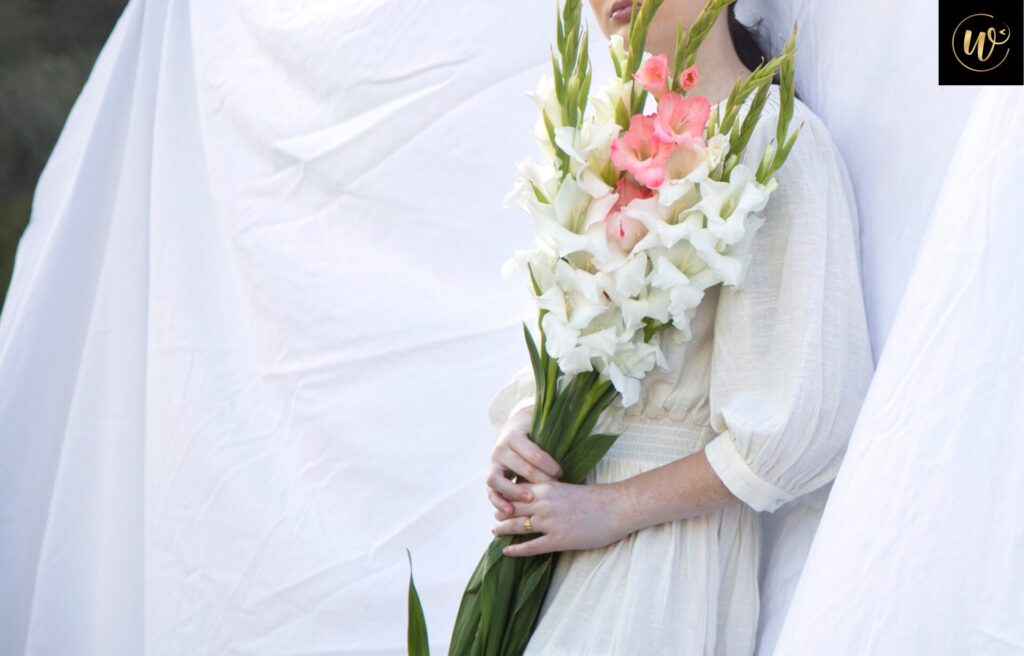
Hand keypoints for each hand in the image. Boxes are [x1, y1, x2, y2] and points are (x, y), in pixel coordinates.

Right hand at [486, 404, 563, 518]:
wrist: (513, 433)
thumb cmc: (535, 437)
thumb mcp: (542, 436)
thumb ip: (555, 445)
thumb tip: (586, 451)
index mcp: (515, 436)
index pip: (533, 452)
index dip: (548, 464)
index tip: (561, 473)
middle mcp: (501, 449)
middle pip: (519, 466)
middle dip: (537, 480)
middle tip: (552, 490)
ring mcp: (493, 464)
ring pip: (497, 480)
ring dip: (513, 492)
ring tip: (529, 500)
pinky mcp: (491, 478)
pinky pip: (491, 492)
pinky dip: (499, 503)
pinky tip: (510, 512)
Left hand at [492, 479, 629, 556]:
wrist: (616, 507)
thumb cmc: (596, 498)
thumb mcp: (568, 488)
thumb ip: (551, 491)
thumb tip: (540, 496)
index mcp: (546, 488)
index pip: (516, 491)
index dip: (505, 497)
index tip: (500, 501)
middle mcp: (543, 503)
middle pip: (511, 508)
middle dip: (500, 513)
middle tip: (494, 518)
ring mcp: (549, 522)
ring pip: (517, 526)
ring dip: (503, 529)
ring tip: (495, 532)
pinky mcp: (558, 539)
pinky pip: (531, 546)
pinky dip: (516, 549)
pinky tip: (507, 551)